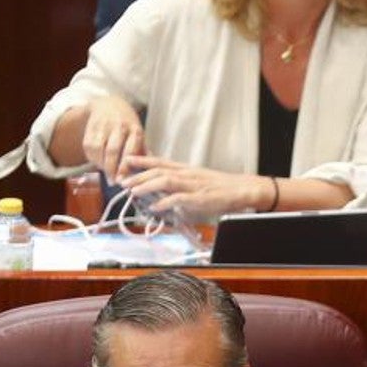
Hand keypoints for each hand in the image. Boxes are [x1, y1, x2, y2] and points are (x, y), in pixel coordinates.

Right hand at [81, 95, 145, 182]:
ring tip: (106, 172)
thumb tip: (149, 173)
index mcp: (135, 130)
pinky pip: (88, 146)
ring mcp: (103, 125)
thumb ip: (143, 153)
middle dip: (112, 169)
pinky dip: (92, 158)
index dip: (125, 167)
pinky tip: (98, 162)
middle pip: (112, 151)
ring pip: (98, 149)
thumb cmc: (128, 125)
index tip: (123, 181)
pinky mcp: (91, 127)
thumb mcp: (139, 135)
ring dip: (101, 164)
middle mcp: (119, 126)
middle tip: (113, 182)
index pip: (130, 150)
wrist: (110, 104)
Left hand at [119, 156, 270, 220]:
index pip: (161, 161)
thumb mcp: (199, 180)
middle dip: (138, 174)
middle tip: (122, 179)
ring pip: (165, 180)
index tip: (126, 160)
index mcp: (187, 169)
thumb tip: (165, 191)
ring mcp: (194, 185)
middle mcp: (188, 174)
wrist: (244, 189)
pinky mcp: (200, 198)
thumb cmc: (223, 187)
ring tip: (132, 191)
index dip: (142, 160)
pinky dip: (165, 202)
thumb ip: (182, 184)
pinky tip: (155, 206)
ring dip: (147, 185)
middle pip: (158, 169)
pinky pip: (179, 198)